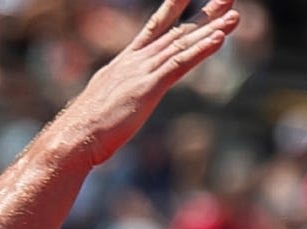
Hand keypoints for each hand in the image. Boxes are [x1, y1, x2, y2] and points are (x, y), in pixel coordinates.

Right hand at [49, 0, 241, 166]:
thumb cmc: (85, 130)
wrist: (72, 138)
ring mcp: (142, 72)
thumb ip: (120, 96)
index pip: (155, 28)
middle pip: (176, 31)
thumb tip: (123, 100)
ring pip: (182, 44)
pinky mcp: (148, 88)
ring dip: (211, 29)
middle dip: (204, 14)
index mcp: (126, 62)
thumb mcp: (106, 105)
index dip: (175, 9)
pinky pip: (179, 64)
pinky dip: (200, 51)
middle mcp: (135, 60)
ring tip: (234, 15)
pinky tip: (219, 40)